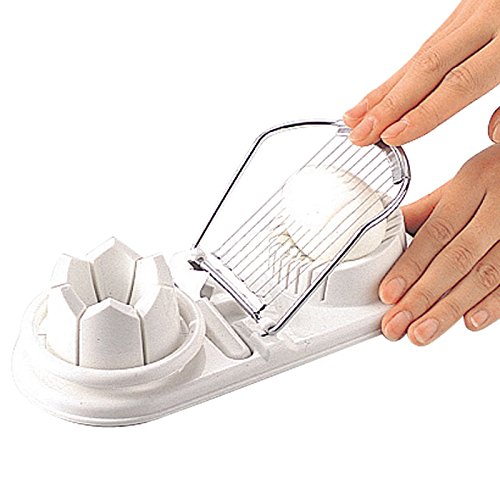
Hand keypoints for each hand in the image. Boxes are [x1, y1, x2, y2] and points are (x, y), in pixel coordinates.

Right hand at [343, 0, 499, 145]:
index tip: (395, 137)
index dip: (424, 114)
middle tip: (361, 136)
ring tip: (356, 119)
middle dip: (389, 107)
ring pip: (418, 56)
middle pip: (428, 69)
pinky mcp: (464, 8)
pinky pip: (424, 45)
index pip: (460, 83)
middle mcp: (488, 17)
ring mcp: (473, 9)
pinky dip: (398, 72)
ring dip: (384, 92)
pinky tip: (382, 90)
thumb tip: (491, 131)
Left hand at [379, 144, 499, 344]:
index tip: (388, 293)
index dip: (409, 266)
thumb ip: (429, 208)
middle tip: (397, 324)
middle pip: (456, 259)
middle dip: (422, 296)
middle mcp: (499, 206)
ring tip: (422, 332)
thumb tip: (390, 228)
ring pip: (485, 275)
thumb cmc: (499, 174)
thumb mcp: (464, 181)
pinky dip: (493, 304)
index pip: (435, 233)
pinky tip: (469, 322)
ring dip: (450, 308)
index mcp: (473, 183)